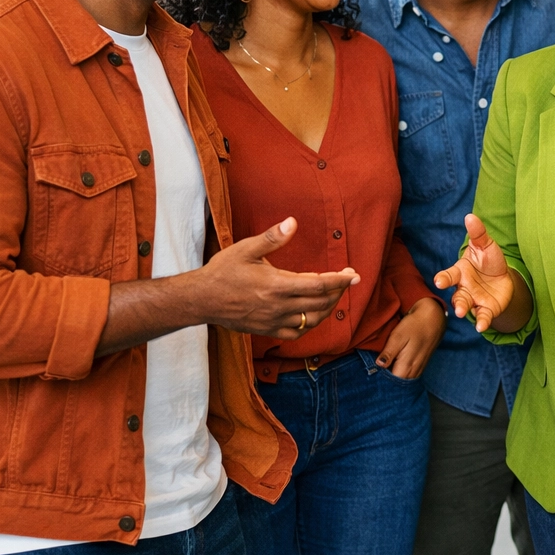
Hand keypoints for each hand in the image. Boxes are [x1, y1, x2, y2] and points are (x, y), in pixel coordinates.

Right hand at [200, 217, 357, 337]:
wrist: (200, 300)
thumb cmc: (222, 272)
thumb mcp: (246, 249)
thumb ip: (272, 238)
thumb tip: (292, 222)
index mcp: (277, 285)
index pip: (319, 285)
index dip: (341, 281)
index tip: (354, 275)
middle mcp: (278, 306)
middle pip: (321, 303)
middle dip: (339, 291)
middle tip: (347, 279)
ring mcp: (273, 321)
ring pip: (312, 320)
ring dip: (328, 308)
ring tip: (333, 294)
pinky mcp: (267, 331)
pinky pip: (297, 333)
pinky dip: (310, 324)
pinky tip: (312, 313)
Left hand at [376, 297, 446, 378]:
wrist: (433, 319)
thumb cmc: (414, 326)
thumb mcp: (398, 336)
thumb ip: (388, 353)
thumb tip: (379, 365)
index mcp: (406, 365)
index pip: (391, 382)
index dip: (381, 381)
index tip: (372, 376)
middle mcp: (414, 371)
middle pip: (398, 384)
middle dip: (387, 382)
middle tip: (375, 375)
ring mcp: (419, 369)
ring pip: (404, 380)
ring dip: (394, 378)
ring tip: (383, 372)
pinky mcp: (421, 365)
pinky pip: (410, 376)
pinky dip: (402, 374)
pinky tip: (395, 367)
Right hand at [435, 214, 514, 331]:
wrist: (503, 277)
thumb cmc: (489, 260)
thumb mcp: (486, 245)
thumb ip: (478, 233)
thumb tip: (470, 216)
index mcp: (461, 272)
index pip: (450, 275)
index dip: (444, 278)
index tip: (438, 281)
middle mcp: (464, 287)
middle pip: (456, 295)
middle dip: (456, 301)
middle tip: (456, 307)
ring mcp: (474, 300)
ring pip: (465, 306)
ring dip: (464, 310)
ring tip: (462, 314)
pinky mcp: (486, 309)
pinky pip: (482, 316)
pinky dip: (481, 321)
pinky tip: (481, 327)